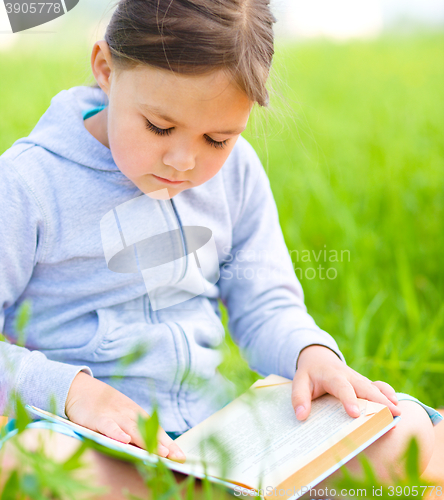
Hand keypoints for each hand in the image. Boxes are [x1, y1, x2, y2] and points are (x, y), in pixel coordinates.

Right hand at [65, 372, 185, 461]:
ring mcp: (115, 415)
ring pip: (133, 429)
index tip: (181, 457)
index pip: (156, 430)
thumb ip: (135, 430)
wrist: (81, 389)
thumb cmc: (105, 407)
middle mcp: (129, 414)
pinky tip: (125, 440)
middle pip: (148, 431)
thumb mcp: (123, 416)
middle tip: (175, 457)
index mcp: (136, 414)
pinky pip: (109, 426)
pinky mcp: (98, 417)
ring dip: (146, 441)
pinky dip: (117, 432)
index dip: (169, 444)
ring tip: (159, 453)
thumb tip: (152, 449)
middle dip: (162, 444)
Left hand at [291, 345, 401, 420]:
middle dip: (379, 401)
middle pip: (365, 388)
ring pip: (375, 388)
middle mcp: (349, 376)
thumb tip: (301, 416)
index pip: (342, 388)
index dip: (349, 400)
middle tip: (392, 415)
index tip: (355, 414)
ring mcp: (359, 380)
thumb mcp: (299, 382)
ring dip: (387, 400)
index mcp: (332, 376)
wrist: (318, 358)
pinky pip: (378, 386)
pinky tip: (396, 403)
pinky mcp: (364, 384)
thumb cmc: (309, 373)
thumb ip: (299, 397)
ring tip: (399, 414)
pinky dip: (388, 393)